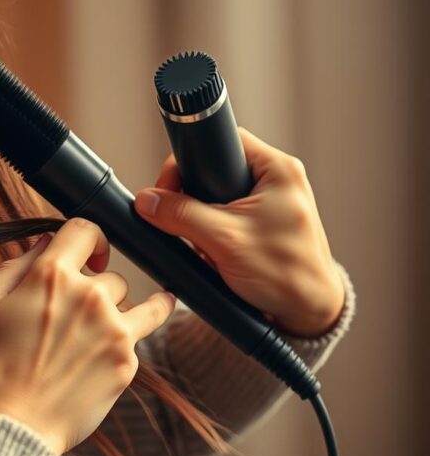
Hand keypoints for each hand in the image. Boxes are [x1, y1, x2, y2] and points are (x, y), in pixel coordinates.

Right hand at [0, 218, 177, 454]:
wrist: (10, 429)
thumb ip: (12, 268)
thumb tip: (43, 243)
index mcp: (49, 277)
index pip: (84, 230)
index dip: (87, 238)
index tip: (88, 254)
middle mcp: (87, 296)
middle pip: (108, 273)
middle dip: (93, 287)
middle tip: (74, 314)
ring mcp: (111, 329)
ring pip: (131, 299)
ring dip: (116, 309)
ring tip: (100, 328)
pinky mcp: (126, 361)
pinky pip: (144, 330)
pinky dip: (138, 328)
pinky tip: (142, 323)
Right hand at [133, 127, 343, 337]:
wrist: (308, 315)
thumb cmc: (285, 275)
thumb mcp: (224, 241)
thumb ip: (182, 216)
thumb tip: (147, 201)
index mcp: (278, 169)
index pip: (222, 140)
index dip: (189, 160)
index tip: (170, 188)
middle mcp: (277, 178)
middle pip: (215, 166)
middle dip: (192, 194)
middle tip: (183, 219)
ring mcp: (271, 200)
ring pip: (216, 192)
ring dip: (200, 215)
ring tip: (203, 240)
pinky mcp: (263, 221)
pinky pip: (224, 213)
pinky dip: (211, 229)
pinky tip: (211, 248)